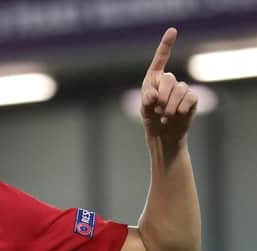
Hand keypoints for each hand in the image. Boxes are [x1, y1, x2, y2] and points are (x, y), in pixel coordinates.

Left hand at [141, 27, 197, 144]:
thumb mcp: (144, 109)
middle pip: (169, 79)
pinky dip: (181, 109)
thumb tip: (154, 94)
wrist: (164, 134)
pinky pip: (189, 98)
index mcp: (155, 79)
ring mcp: (182, 88)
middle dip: (162, 97)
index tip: (173, 30)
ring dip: (170, 106)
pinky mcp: (192, 98)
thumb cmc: (151, 118)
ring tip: (165, 116)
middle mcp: (169, 81)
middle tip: (158, 110)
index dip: (166, 45)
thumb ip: (146, 100)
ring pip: (179, 90)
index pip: (160, 60)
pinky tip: (178, 115)